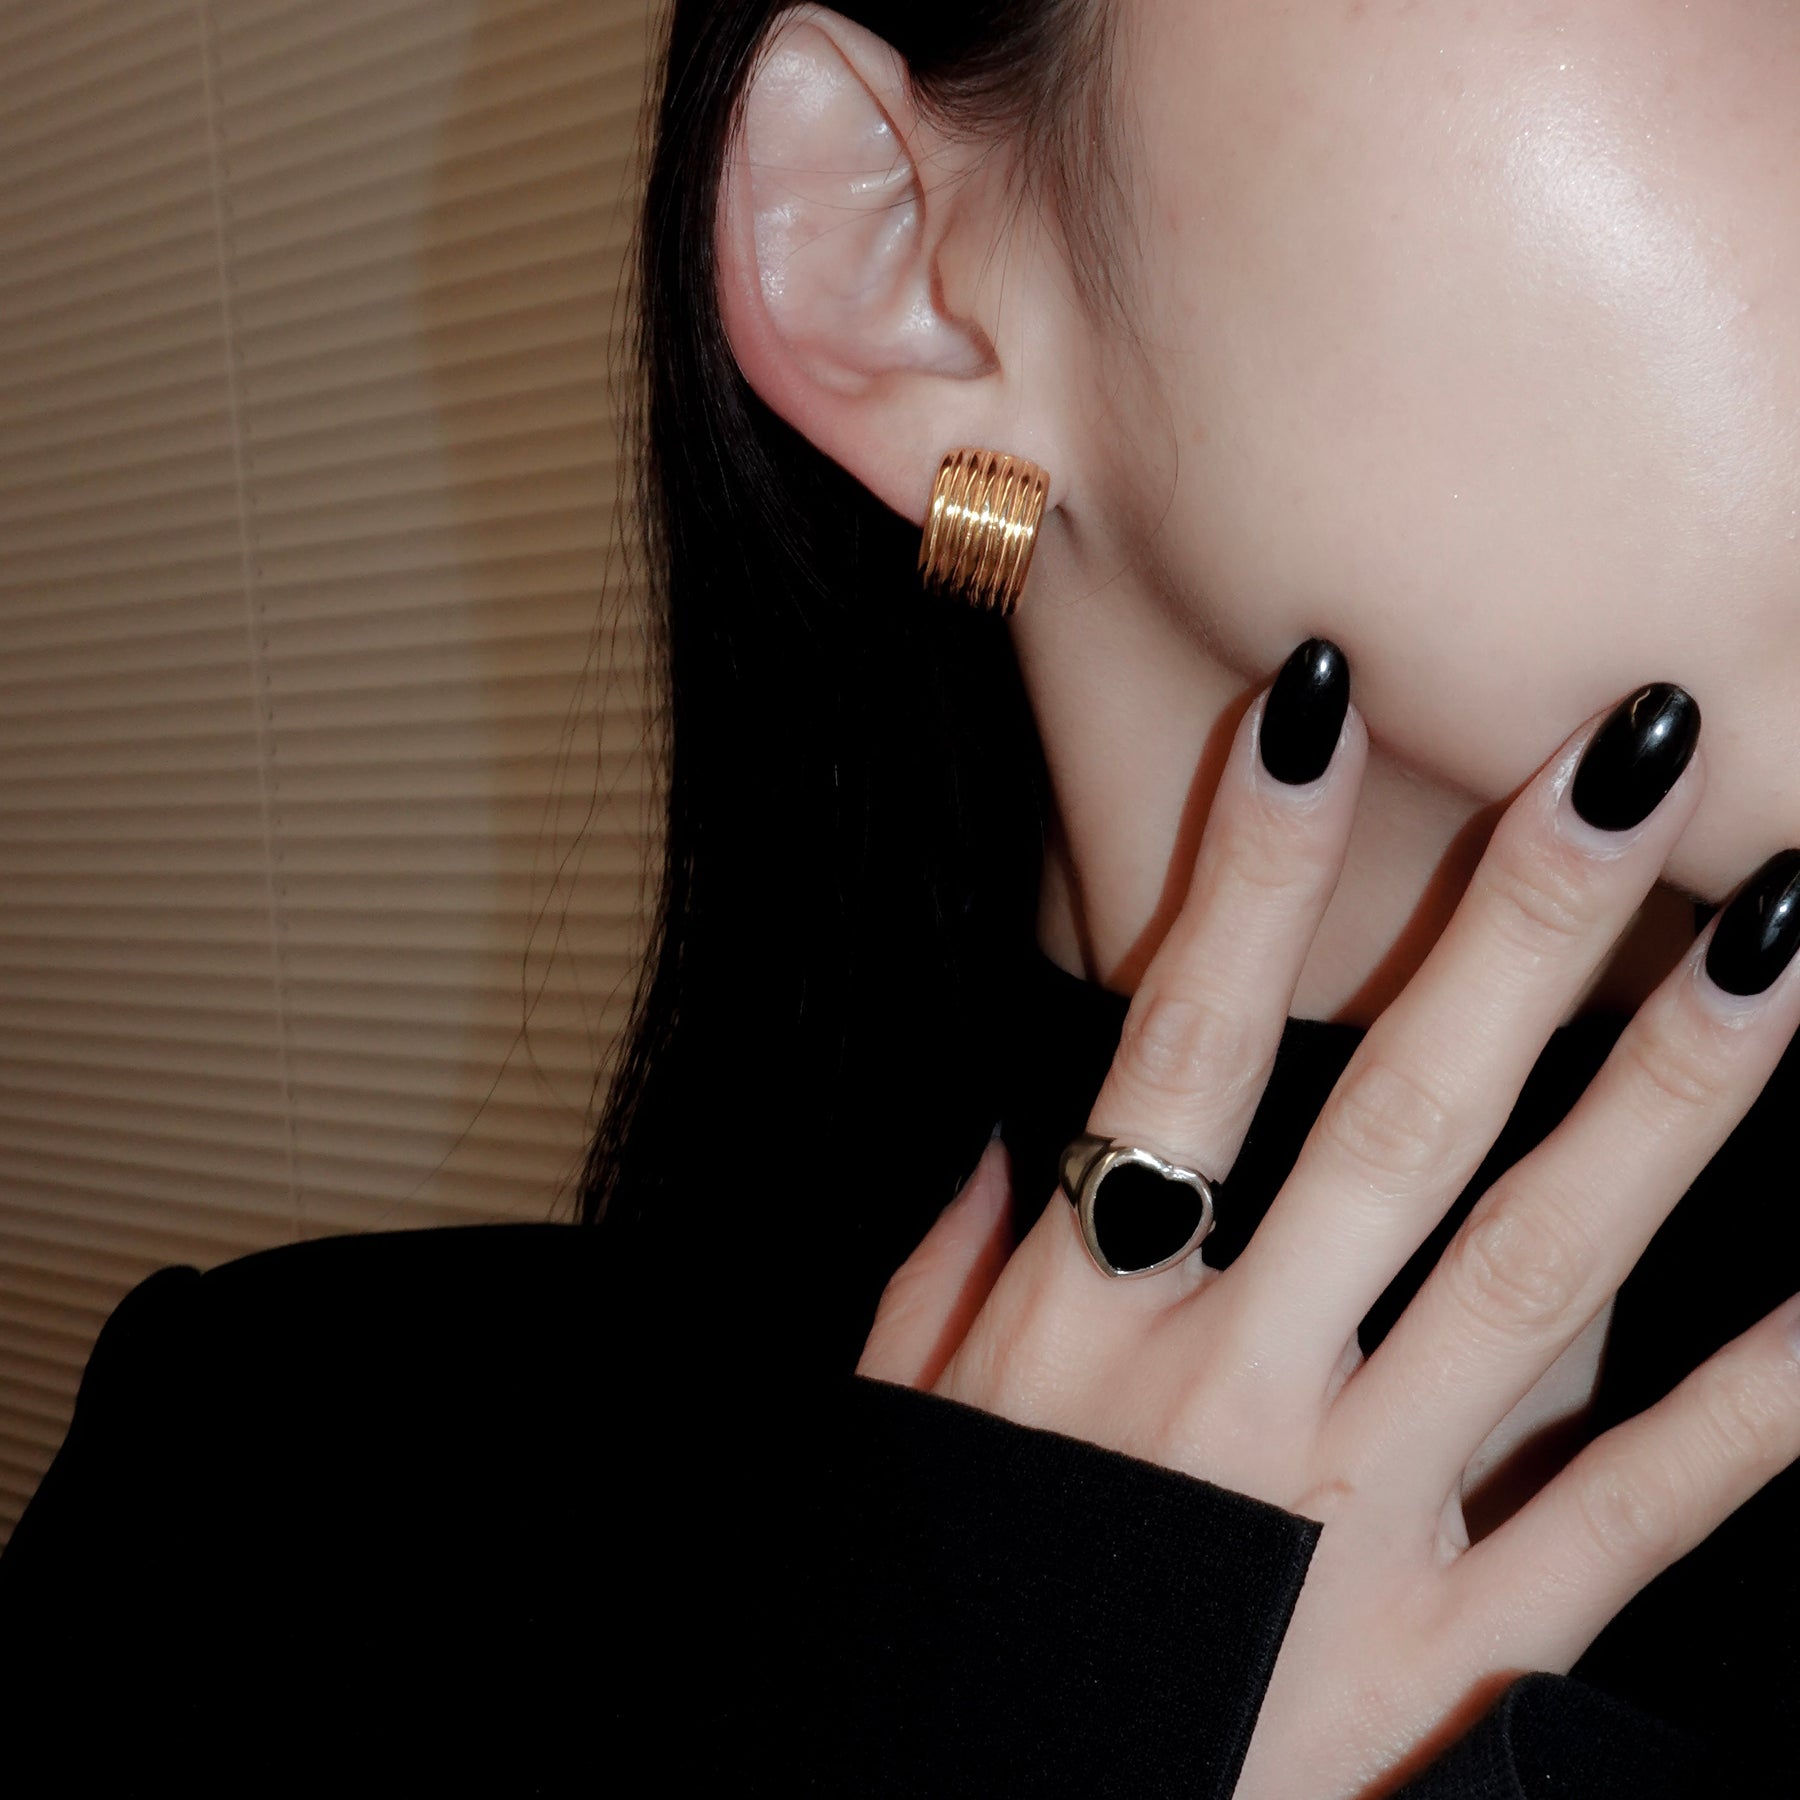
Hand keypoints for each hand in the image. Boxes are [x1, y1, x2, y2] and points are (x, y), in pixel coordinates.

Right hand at [858, 652, 1799, 1798]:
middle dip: (1515, 926)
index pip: (1171, 1045)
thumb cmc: (952, 1626)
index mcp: (1079, 1323)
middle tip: (1632, 756)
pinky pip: (1633, 1513)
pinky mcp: (1463, 1657)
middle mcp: (1230, 1385)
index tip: (1321, 704)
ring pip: (1540, 1273)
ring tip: (1787, 936)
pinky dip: (1757, 1402)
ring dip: (1670, 1100)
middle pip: (1392, 1117)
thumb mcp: (907, 1436)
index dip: (1250, 869)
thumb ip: (945, 1276)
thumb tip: (1000, 1133)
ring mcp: (1359, 1513)